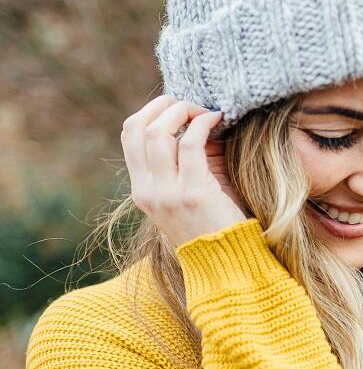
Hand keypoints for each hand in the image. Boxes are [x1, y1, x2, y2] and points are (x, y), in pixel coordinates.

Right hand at [121, 95, 249, 247]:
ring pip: (159, 132)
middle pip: (138, 127)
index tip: (177, 108)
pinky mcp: (192, 193)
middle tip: (191, 105)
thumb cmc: (213, 224)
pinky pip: (190, 143)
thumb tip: (193, 117)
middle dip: (165, 105)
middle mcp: (147, 191)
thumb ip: (180, 162)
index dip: (152, 111)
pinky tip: (217, 120)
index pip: (130, 135)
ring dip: (184, 111)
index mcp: (142, 189)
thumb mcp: (185, 193)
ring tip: (205, 112)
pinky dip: (202, 124)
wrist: (226, 263)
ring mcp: (167, 193)